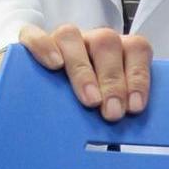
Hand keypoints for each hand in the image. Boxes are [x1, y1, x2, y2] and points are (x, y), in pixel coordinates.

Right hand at [0, 23, 152, 120]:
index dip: (139, 76)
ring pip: (72, 36)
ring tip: (89, 100)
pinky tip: (54, 64)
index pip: (136, 49)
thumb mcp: (100, 104)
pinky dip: (44, 47)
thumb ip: (114, 108)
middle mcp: (89, 40)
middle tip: (112, 112)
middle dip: (112, 80)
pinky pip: (35, 35)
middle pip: (106, 43)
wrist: (31, 90)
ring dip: (83, 70)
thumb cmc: (75, 99)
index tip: (134, 106)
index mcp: (114, 51)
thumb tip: (128, 132)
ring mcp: (60, 38)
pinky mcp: (30, 41)